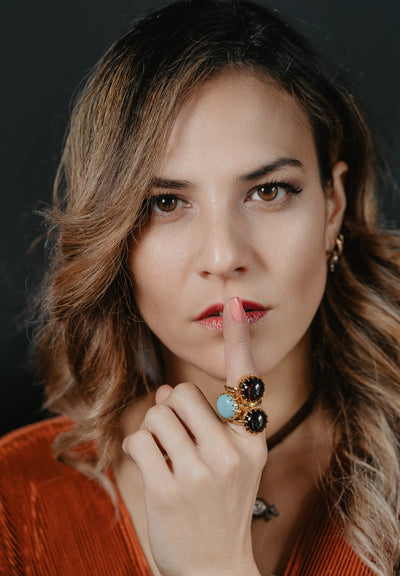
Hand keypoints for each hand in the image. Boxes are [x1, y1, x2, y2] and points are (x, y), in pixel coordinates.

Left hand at [122, 297, 266, 575]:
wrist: (214, 569)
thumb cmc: (219, 508)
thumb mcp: (227, 464)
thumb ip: (202, 422)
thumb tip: (164, 390)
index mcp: (251, 441)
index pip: (245, 381)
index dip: (239, 338)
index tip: (233, 302)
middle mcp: (231, 452)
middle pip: (182, 394)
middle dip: (171, 411)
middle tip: (179, 443)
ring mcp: (201, 472)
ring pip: (157, 413)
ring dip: (154, 431)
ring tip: (169, 461)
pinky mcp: (169, 489)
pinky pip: (140, 439)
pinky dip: (140, 450)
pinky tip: (156, 474)